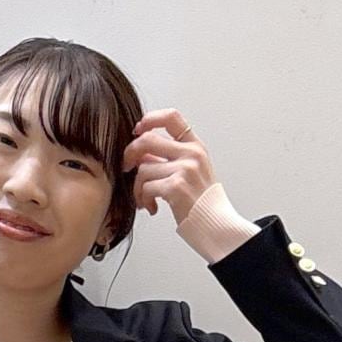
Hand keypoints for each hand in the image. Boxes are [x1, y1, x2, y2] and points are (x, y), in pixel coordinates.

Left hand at [121, 108, 217, 225]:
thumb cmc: (202, 203)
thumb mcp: (193, 172)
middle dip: (130, 153)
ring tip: (145, 199)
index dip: (150, 119)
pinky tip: (152, 207)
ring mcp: (185, 169)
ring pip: (143, 168)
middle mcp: (191, 154)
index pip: (171, 117)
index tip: (138, 130)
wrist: (215, 225)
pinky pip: (146, 187)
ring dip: (138, 187)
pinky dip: (144, 200)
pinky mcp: (176, 187)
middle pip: (148, 139)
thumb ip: (170, 158)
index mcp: (196, 146)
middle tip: (126, 167)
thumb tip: (140, 154)